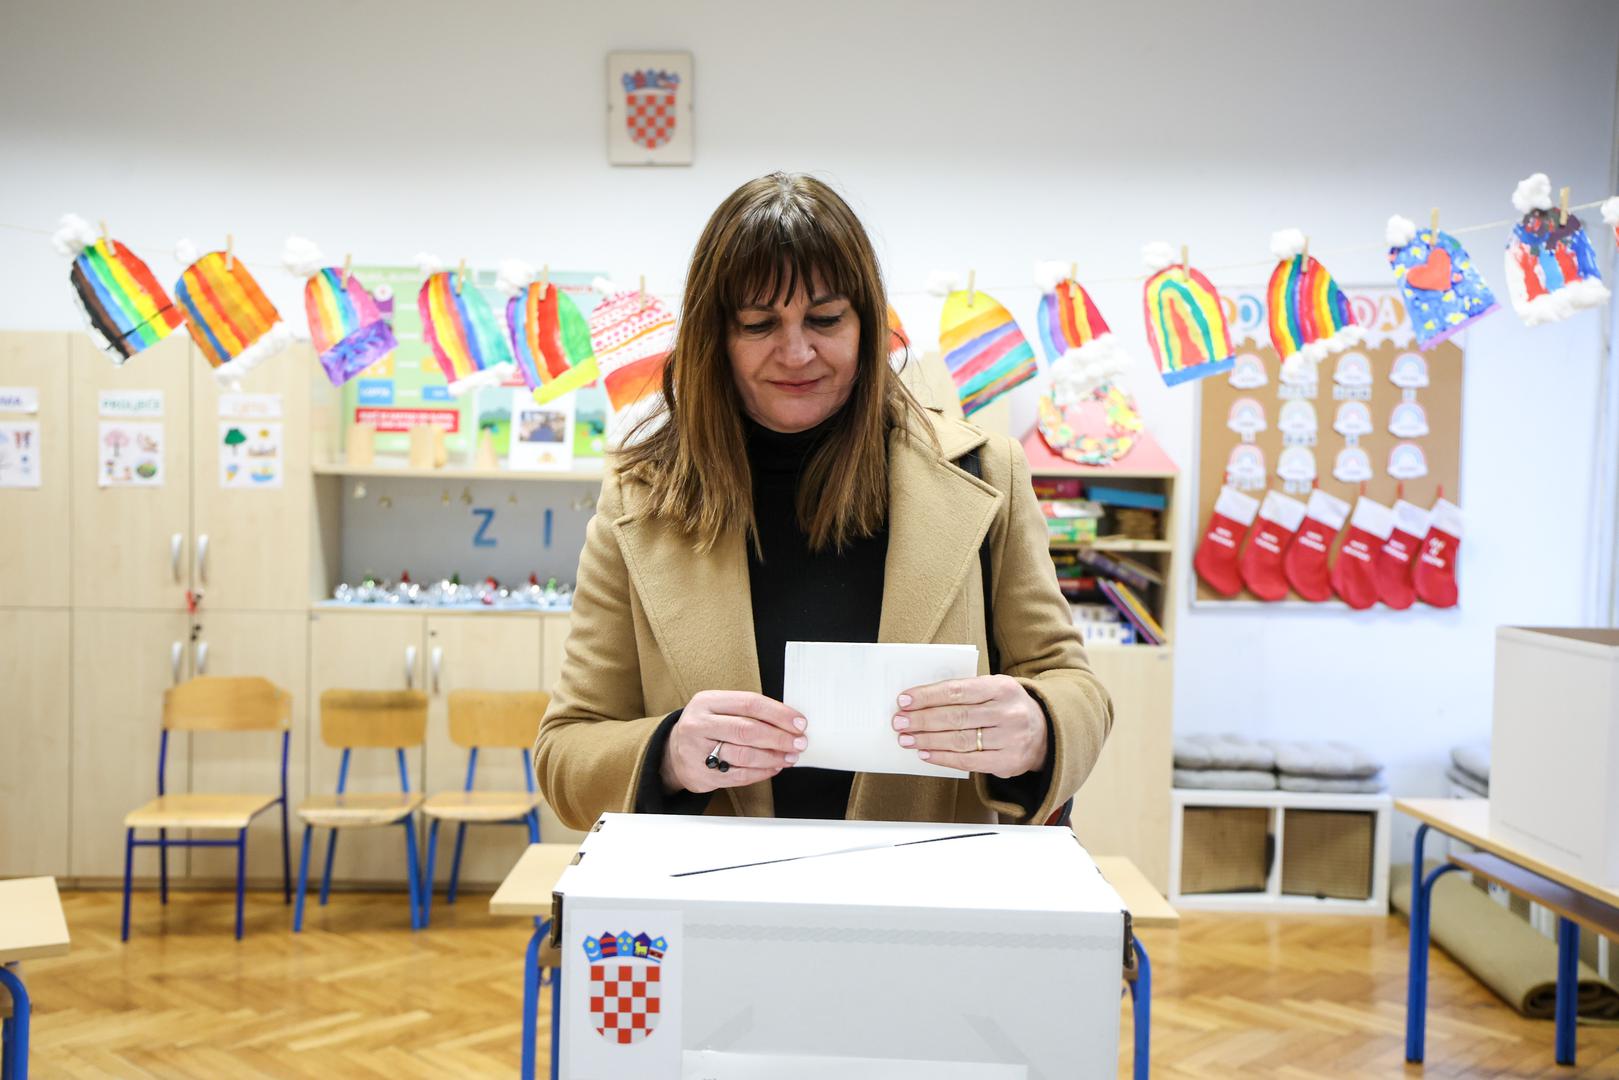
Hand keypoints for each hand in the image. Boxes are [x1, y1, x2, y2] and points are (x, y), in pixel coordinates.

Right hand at [660, 690, 806, 794]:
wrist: (673, 752)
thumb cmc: (707, 727)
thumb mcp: (719, 708)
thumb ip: (749, 711)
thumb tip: (789, 722)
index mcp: (707, 702)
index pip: (749, 703)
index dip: (779, 713)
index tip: (799, 723)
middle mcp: (698, 724)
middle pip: (747, 730)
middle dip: (779, 737)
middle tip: (799, 742)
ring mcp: (697, 751)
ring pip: (744, 755)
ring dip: (773, 757)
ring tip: (790, 756)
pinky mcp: (702, 775)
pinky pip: (739, 775)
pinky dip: (762, 772)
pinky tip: (774, 767)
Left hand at [892, 674, 1046, 778]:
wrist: (1046, 732)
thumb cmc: (1007, 708)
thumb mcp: (994, 690)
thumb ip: (965, 693)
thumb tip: (921, 702)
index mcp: (1002, 687)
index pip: (957, 690)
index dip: (928, 696)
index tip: (904, 700)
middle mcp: (1008, 712)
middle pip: (956, 716)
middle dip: (922, 720)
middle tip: (899, 722)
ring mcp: (1010, 738)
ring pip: (959, 740)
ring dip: (927, 740)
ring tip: (907, 739)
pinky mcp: (1008, 761)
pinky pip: (968, 761)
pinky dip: (943, 758)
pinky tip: (926, 754)